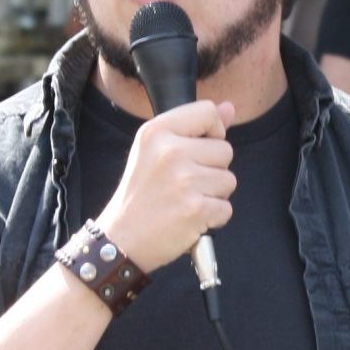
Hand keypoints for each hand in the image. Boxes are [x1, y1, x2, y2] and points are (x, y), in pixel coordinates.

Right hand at [97, 99, 237, 273]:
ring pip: (229, 180)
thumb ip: (195, 126)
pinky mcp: (196, 209)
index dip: (211, 131)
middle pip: (225, 149)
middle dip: (212, 169)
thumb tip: (229, 107)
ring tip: (184, 201)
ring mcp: (184, 182)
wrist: (119, 242)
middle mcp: (170, 153)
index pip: (207, 112)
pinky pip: (226, 208)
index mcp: (156, 132)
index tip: (197, 149)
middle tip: (182, 184)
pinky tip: (189, 218)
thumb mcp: (155, 151)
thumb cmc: (140, 196)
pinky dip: (213, 217)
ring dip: (213, 194)